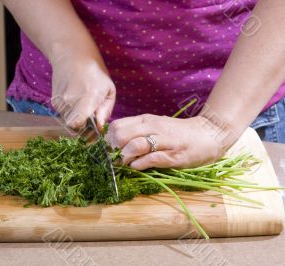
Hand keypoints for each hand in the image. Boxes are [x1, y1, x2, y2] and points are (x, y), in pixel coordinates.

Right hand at [51, 54, 115, 128]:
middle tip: (90, 116)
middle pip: (74, 126)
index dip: (86, 130)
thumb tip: (100, 127)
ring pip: (68, 121)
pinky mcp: (54, 102)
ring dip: (76, 118)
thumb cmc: (95, 73)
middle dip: (83, 125)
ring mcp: (60, 101)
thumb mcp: (108, 90)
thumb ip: (106, 110)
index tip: (93, 126)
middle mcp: (70, 100)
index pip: (77, 124)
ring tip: (83, 104)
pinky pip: (63, 115)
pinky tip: (75, 100)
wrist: (72, 57)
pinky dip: (70, 112)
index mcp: (87, 98)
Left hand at [105, 114, 230, 169]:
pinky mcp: (174, 155)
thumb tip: (114, 142)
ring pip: (135, 145)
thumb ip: (136, 131)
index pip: (117, 126)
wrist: (208, 135)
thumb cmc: (177, 133)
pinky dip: (140, 164)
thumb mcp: (155, 126)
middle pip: (122, 135)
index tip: (108, 150)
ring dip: (125, 157)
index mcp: (146, 120)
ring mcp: (164, 140)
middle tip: (114, 159)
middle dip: (113, 150)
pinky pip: (152, 159)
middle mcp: (153, 127)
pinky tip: (137, 167)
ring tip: (125, 164)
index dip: (108, 140)